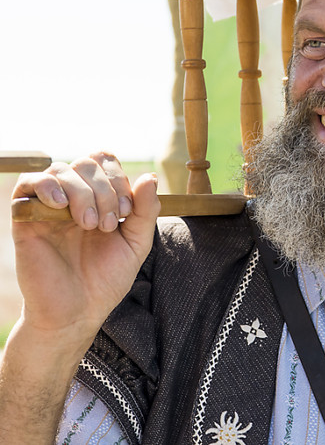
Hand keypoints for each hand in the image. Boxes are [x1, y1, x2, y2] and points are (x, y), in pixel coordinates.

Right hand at [10, 151, 159, 344]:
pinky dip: (47, 185)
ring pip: (61, 169)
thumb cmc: (105, 279)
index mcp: (99, 198)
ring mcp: (48, 206)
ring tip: (90, 224)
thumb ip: (146, 210)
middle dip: (105, 189)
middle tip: (109, 224)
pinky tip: (62, 206)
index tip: (127, 211)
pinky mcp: (25, 219)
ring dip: (83, 193)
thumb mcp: (137, 243)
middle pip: (87, 163)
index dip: (119, 178)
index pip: (106, 162)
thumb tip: (150, 176)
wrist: (76, 312)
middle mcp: (73, 197)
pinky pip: (28, 183)